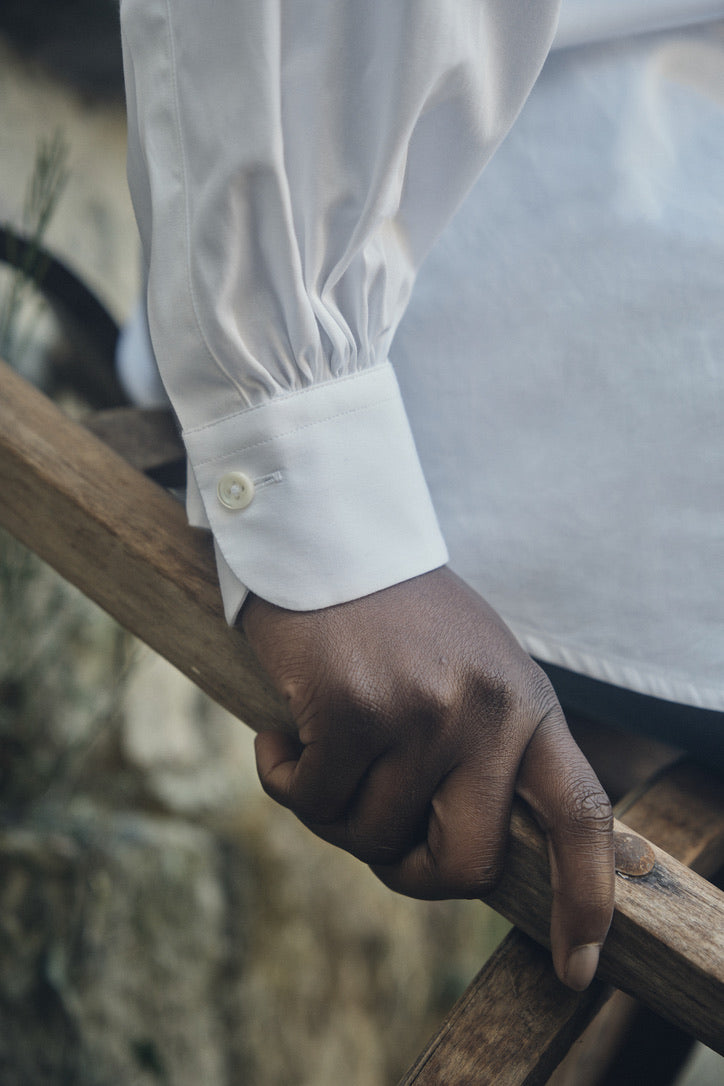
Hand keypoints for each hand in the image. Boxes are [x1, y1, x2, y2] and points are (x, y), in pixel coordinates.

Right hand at [242, 567, 613, 989]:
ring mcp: (422, 711)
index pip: (581, 813)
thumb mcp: (469, 669)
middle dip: (408, 871)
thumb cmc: (393, 614)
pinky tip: (282, 732)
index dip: (586, 897)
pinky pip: (310, 799)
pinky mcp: (353, 708)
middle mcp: (486, 711)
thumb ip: (483, 750)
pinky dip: (286, 778)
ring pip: (370, 836)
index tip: (577, 965)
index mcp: (525, 703)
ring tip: (320, 748)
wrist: (328, 532)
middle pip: (465, 862)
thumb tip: (456, 852)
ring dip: (332, 809)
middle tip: (372, 834)